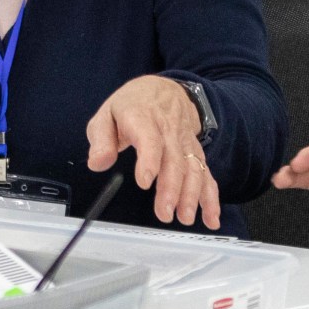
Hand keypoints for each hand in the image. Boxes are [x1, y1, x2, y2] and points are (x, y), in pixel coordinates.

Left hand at [86, 76, 218, 228]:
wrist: (165, 90)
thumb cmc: (132, 106)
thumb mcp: (107, 115)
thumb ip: (101, 140)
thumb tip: (98, 163)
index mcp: (142, 118)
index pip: (149, 138)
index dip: (149, 159)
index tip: (145, 181)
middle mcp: (168, 130)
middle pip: (174, 159)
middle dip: (172, 188)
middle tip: (165, 212)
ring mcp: (184, 142)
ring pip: (193, 167)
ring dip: (191, 194)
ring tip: (184, 218)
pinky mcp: (195, 152)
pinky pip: (205, 174)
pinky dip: (210, 197)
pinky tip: (210, 217)